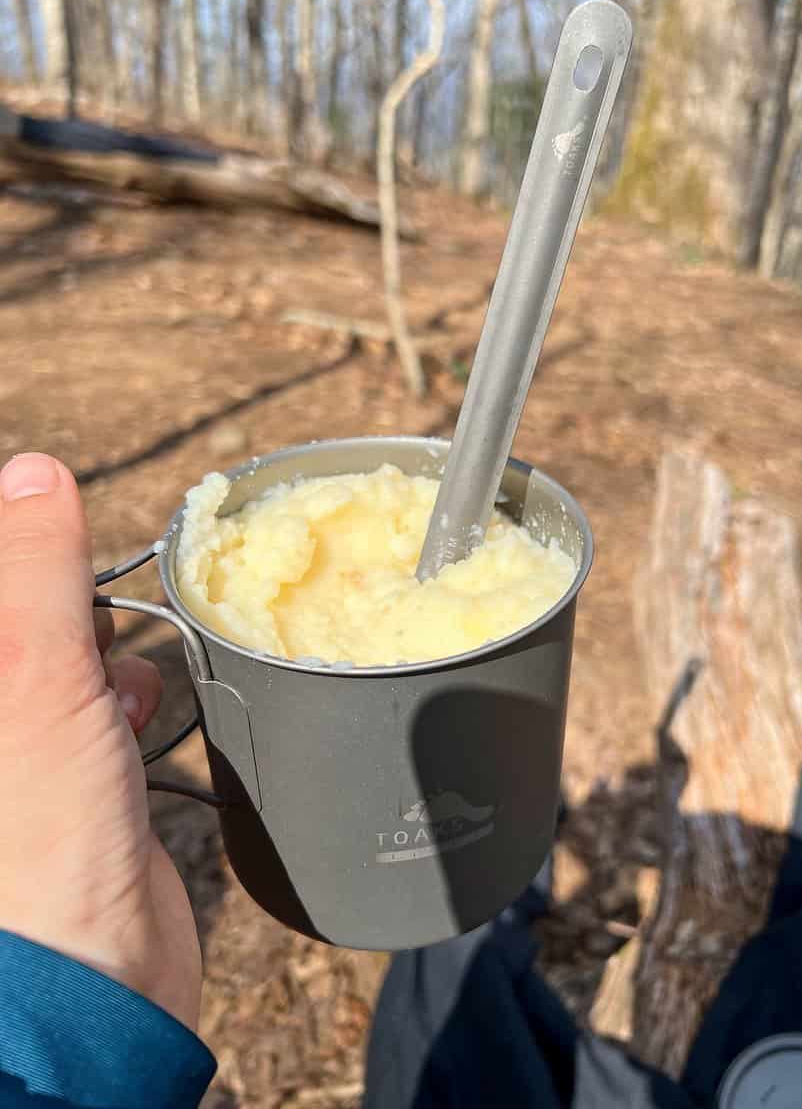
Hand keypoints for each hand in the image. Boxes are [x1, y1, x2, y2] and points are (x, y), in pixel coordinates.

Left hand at [0, 452, 201, 1029]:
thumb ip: (30, 568)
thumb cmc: (34, 839)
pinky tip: (135, 723)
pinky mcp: (68, 777)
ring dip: (101, 655)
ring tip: (116, 691)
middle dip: (64, 609)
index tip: (58, 569)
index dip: (23, 560)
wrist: (93, 977)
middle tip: (87, 633)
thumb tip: (34, 472)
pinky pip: (97, 700)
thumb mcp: (29, 675)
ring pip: (64, 652)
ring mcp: (19, 748)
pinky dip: (124, 699)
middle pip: (22, 614)